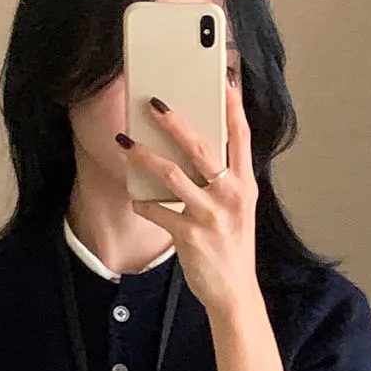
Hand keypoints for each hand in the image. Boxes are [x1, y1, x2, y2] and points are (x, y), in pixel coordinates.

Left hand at [115, 76, 260, 317]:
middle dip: (174, 121)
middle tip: (153, 102)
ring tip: (126, 142)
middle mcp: (231, 195)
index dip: (232, 105)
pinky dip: (142, 203)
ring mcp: (210, 215)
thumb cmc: (231, 245)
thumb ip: (222, 179)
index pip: (241, 135)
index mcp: (245, 184)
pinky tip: (133, 197)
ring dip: (144, 155)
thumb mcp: (237, 208)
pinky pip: (157, 211)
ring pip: (171, 174)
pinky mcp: (189, 235)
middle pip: (200, 147)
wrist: (233, 291)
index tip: (223, 78)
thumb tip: (191, 148)